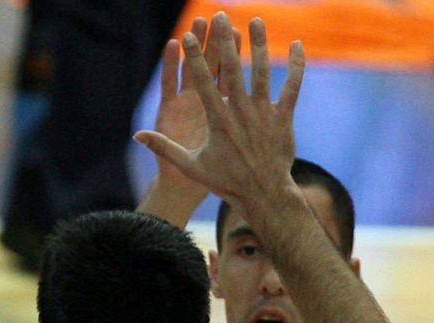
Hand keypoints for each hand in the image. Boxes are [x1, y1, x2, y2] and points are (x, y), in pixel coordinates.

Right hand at [134, 14, 304, 211]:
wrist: (262, 193)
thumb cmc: (225, 181)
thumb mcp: (191, 166)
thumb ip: (164, 148)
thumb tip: (137, 136)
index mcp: (217, 120)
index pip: (203, 82)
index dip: (194, 58)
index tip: (188, 37)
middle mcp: (240, 112)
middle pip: (231, 69)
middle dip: (224, 41)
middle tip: (220, 16)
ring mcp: (264, 112)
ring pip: (261, 71)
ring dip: (259, 44)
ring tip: (256, 20)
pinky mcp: (283, 117)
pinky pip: (292, 86)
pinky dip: (295, 65)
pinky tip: (296, 44)